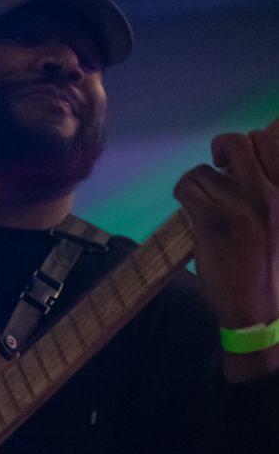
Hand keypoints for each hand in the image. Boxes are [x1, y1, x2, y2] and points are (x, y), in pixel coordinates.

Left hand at [174, 118, 278, 327]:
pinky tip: (189, 205)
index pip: (275, 142)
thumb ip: (270, 196)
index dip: (255, 142)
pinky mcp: (213, 223)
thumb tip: (249, 168)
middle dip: (224, 147)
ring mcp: (240, 208)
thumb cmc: (272, 270)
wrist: (258, 311)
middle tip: (219, 162)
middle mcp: (269, 197)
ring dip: (199, 182)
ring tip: (202, 199)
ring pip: (206, 171)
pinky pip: (188, 187)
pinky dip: (184, 191)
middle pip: (241, 143)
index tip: (243, 160)